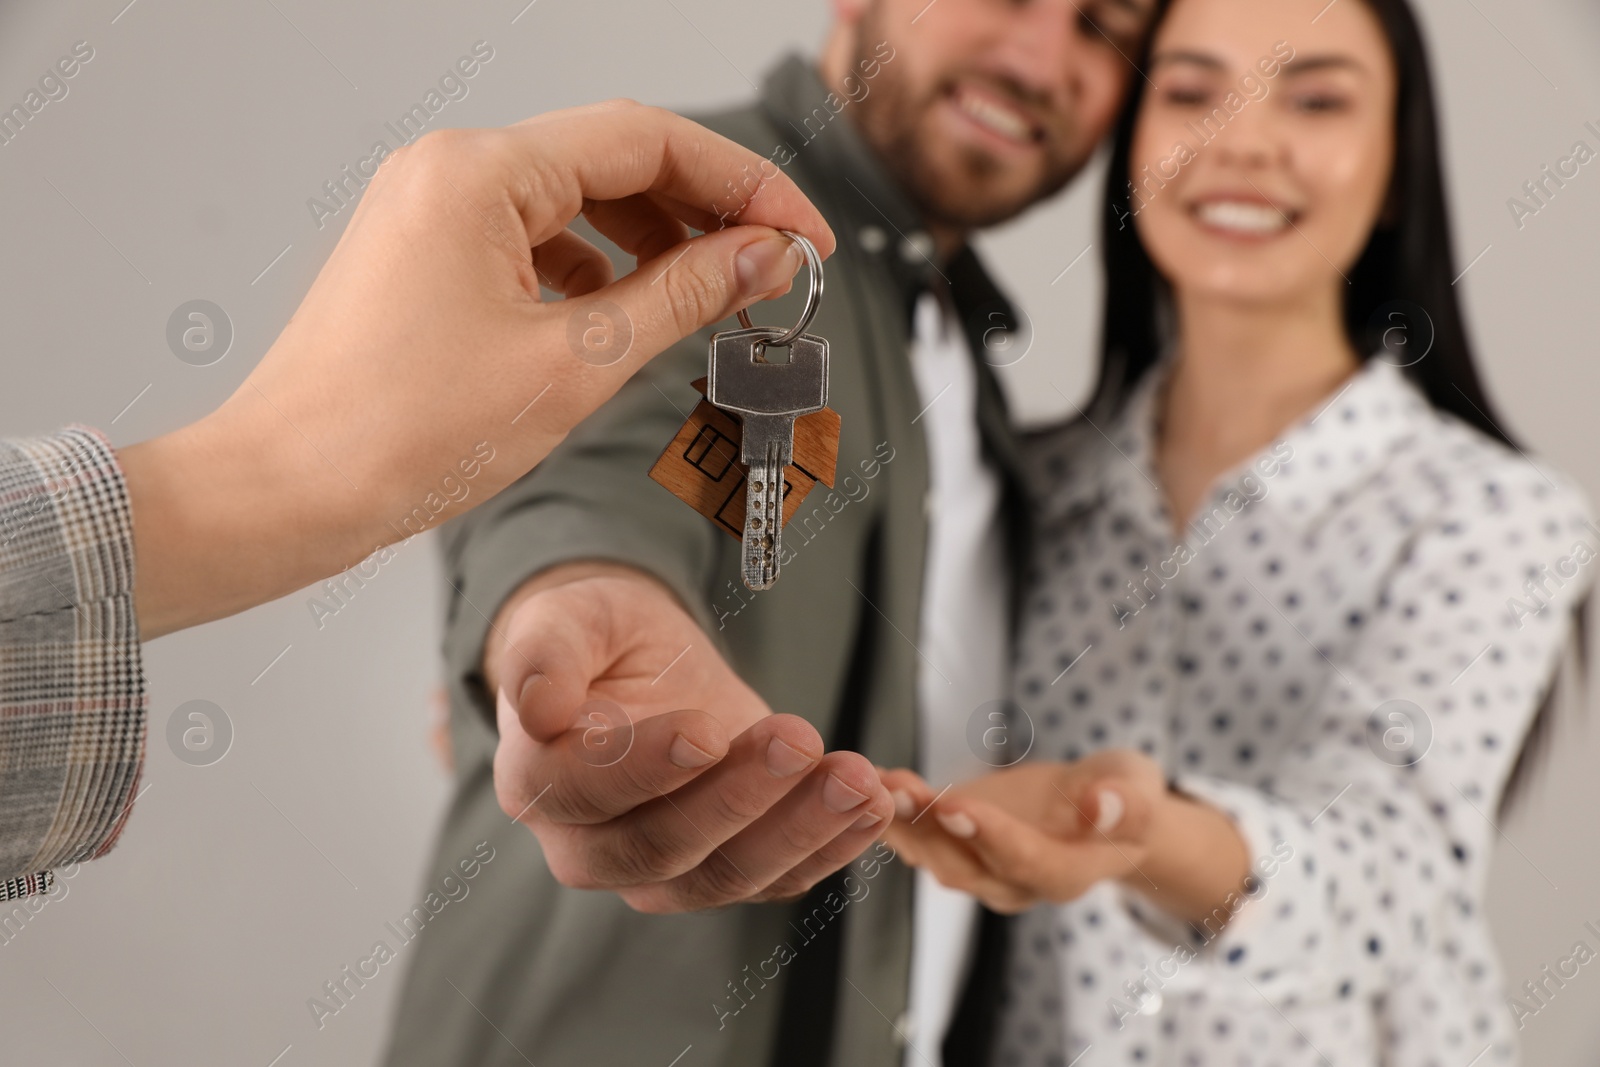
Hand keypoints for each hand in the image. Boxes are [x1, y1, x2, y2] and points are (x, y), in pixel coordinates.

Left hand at [122, 101, 834, 636]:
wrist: (289, 492)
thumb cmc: (401, 435)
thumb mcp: (575, 365)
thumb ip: (682, 295)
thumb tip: (762, 257)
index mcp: (480, 173)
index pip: (646, 139)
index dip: (743, 182)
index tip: (803, 234)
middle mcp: (450, 170)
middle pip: (613, 160)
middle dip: (704, 210)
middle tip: (775, 267)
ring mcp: (433, 208)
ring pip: (576, 200)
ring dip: (654, 241)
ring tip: (715, 295)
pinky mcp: (427, 253)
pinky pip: (534, 237)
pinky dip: (596, 268)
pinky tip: (632, 313)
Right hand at [489, 563, 894, 912]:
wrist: (637, 668)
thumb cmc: (595, 642)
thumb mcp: (565, 619)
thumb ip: (546, 654)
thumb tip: (539, 706)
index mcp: (538, 782)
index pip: (586, 792)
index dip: (646, 767)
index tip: (706, 731)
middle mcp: (591, 846)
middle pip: (664, 847)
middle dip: (741, 798)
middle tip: (799, 738)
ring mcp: (661, 870)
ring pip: (728, 875)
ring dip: (801, 830)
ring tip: (857, 779)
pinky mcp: (724, 870)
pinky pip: (778, 878)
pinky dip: (832, 847)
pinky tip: (874, 806)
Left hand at [881, 750, 1248, 922]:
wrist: (1095, 806)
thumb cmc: (1122, 796)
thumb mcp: (1139, 789)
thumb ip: (1126, 804)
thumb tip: (1101, 806)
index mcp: (1065, 875)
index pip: (1026, 864)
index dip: (991, 838)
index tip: (956, 806)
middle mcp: (1013, 883)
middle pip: (965, 864)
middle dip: (927, 828)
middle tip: (897, 792)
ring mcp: (978, 867)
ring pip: (931, 852)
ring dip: (898, 819)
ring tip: (874, 781)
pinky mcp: (952, 843)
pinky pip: (915, 833)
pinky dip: (889, 810)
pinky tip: (865, 781)